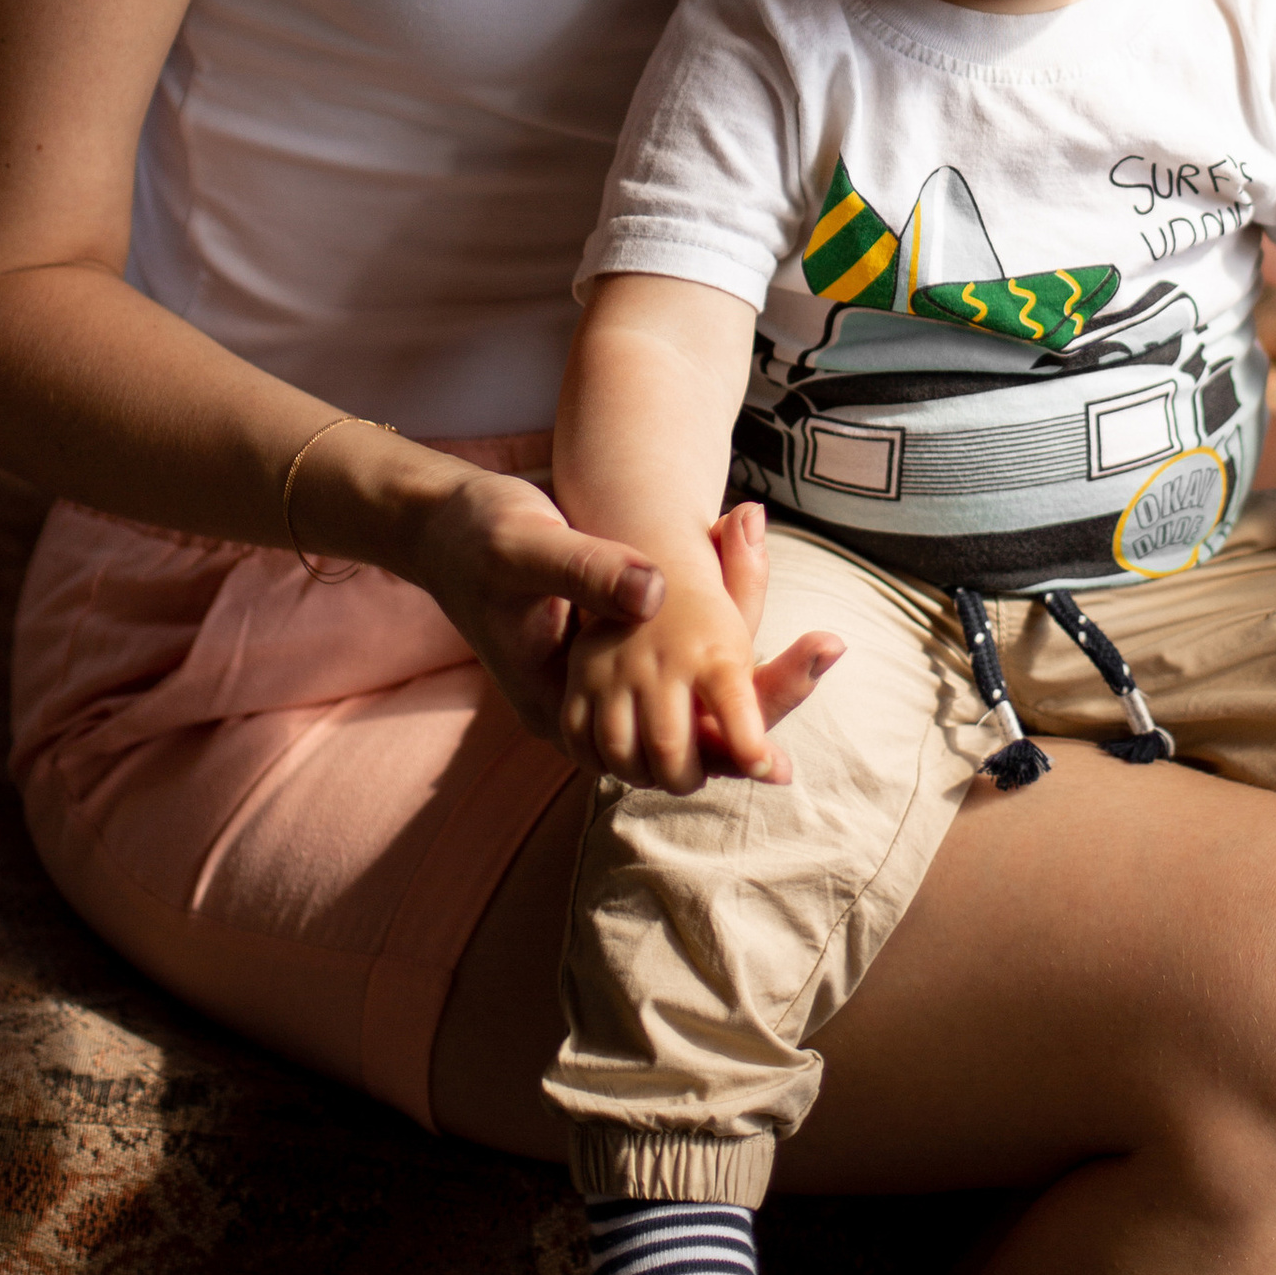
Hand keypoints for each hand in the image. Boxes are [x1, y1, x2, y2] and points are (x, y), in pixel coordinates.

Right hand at [403, 458, 836, 752]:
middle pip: (694, 744)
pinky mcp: (615, 666)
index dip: (730, 741)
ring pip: (695, 718)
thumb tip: (657, 590)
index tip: (788, 738)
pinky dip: (728, 665)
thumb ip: (589, 571)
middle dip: (762, 708)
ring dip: (754, 688)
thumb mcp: (527, 543)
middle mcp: (585, 719)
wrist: (446, 524)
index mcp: (562, 709)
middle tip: (829, 647)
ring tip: (823, 646)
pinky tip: (774, 628)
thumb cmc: (480, 535)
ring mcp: (601, 696)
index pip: (663, 750)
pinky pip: (684, 685)